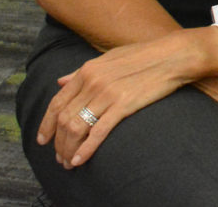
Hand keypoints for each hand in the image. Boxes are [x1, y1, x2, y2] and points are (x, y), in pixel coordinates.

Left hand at [37, 33, 200, 167]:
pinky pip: (98, 132)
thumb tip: (60, 82)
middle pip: (65, 119)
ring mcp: (107, 94)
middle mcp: (93, 82)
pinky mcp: (124, 105)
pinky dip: (86, 149)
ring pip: (77, 128)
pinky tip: (80, 160)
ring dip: (68, 149)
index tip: (43, 139)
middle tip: (59, 157)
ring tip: (68, 162)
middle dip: (58, 142)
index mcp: (88, 70)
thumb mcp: (110, 58)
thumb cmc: (145, 55)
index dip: (46, 124)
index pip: (57, 102)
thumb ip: (83, 71)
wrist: (174, 55)